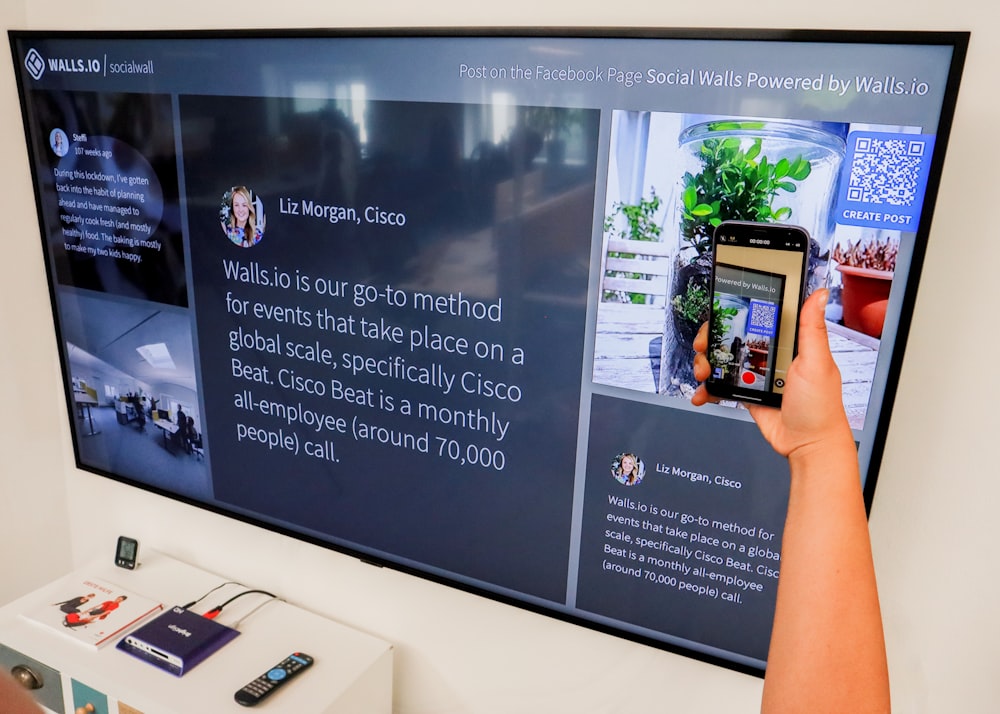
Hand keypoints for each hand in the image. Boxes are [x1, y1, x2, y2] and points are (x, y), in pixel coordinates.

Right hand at [692, 289, 852, 458]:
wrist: (808, 445)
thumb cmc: (820, 406)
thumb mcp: (816, 362)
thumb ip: (812, 329)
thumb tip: (818, 294)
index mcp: (789, 343)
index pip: (757, 318)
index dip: (736, 313)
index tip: (720, 313)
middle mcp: (771, 355)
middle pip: (733, 337)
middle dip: (713, 340)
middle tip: (705, 347)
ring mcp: (757, 375)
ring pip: (723, 360)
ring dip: (707, 364)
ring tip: (704, 373)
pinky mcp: (748, 393)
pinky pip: (722, 386)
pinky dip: (708, 389)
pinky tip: (702, 393)